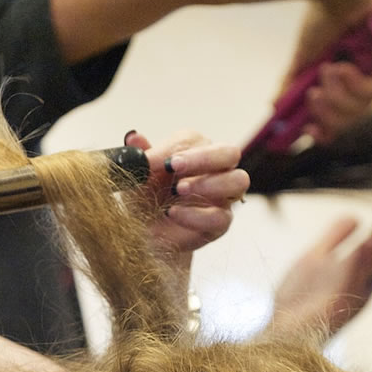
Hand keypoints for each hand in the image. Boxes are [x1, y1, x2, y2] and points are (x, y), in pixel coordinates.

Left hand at [125, 130, 248, 259]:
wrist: (145, 234)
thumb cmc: (145, 198)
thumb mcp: (138, 177)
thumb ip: (142, 157)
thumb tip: (134, 138)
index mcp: (194, 151)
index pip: (197, 140)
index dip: (181, 149)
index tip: (161, 161)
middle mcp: (215, 170)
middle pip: (230, 153)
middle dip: (204, 158)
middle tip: (174, 166)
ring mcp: (222, 196)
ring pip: (238, 181)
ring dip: (209, 183)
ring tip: (178, 190)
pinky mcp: (221, 223)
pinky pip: (221, 217)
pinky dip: (196, 215)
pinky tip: (173, 213)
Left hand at [264, 179, 371, 342]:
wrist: (279, 336)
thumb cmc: (298, 302)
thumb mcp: (317, 259)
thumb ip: (335, 238)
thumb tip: (355, 216)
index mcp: (360, 271)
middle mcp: (362, 282)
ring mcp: (350, 294)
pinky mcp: (336, 307)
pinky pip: (349, 281)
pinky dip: (360, 261)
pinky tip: (368, 242)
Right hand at [286, 0, 371, 143]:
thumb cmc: (323, 16)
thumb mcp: (303, 57)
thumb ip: (291, 83)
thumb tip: (274, 106)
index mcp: (346, 81)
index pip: (341, 119)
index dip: (326, 131)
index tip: (308, 133)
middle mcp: (366, 79)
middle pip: (351, 120)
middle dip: (328, 113)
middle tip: (313, 96)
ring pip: (362, 109)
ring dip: (338, 94)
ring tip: (328, 70)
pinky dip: (354, 84)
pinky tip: (343, 68)